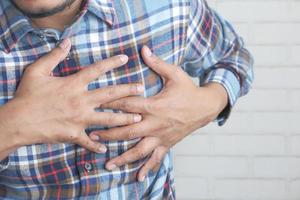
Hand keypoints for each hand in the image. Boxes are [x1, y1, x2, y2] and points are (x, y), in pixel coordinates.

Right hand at [3, 39, 143, 153]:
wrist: (18, 121)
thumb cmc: (27, 95)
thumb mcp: (37, 71)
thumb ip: (54, 56)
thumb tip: (66, 42)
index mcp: (73, 84)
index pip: (97, 70)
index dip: (112, 63)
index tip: (125, 58)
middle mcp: (81, 101)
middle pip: (110, 95)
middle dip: (128, 91)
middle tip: (142, 89)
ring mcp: (79, 120)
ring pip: (107, 119)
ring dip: (124, 119)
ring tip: (137, 118)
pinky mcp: (73, 135)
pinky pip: (88, 142)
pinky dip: (96, 146)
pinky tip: (106, 149)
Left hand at [90, 46, 228, 180]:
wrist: (206, 106)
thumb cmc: (188, 89)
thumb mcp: (175, 74)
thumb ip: (157, 63)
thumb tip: (143, 48)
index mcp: (155, 105)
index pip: (129, 106)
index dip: (111, 105)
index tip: (95, 106)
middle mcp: (156, 124)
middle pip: (128, 131)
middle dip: (109, 134)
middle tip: (93, 135)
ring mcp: (161, 136)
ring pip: (139, 150)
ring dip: (123, 157)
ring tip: (108, 165)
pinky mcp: (167, 144)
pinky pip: (156, 159)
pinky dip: (147, 169)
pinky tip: (138, 177)